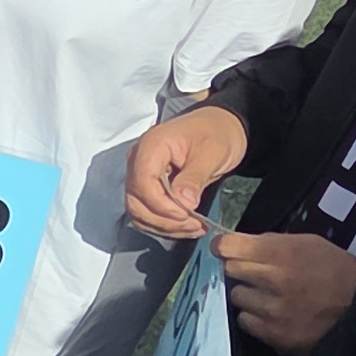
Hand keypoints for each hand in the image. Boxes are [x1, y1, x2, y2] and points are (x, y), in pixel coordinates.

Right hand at [126, 104, 249, 238]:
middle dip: (164, 220)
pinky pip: (146, 213)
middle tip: (194, 226)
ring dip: (164, 226)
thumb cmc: (216, 134)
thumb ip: (194, 178)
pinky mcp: (146, 188)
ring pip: (138, 212)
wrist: (219, 127)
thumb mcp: (212, 153)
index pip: (142, 183)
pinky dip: (163, 225)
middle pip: (136, 201)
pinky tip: (185, 226)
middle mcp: (138, 161)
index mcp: (151, 146)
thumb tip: (183, 204)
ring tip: (194, 228)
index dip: (161, 205)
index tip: (186, 215)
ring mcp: (139, 175)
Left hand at [216, 231, 355, 355]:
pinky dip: (256, 318)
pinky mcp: (274, 335)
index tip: (222, 248)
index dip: (223, 246)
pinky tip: (275, 314)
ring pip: (237, 297)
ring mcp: (272, 311)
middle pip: (231, 270)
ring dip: (249, 295)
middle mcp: (273, 281)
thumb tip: (237, 244)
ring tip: (271, 296)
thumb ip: (272, 243)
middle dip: (243, 270)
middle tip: (259, 274)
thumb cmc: (335, 270)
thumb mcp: (308, 243)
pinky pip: (246, 322)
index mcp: (282, 254)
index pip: (231, 247)